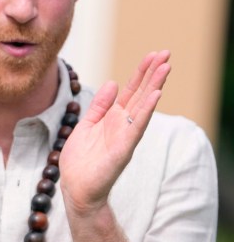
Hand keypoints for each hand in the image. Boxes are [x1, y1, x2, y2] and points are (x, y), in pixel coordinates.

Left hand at [59, 50, 170, 214]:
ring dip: (154, 86)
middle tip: (166, 53)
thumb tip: (113, 82)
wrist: (76, 188)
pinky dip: (145, 110)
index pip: (131, 91)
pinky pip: (136, 126)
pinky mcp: (122, 149)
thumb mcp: (86, 126)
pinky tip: (155, 95)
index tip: (153, 55)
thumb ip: (99, 106)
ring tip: (166, 67)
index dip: (141, 73)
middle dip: (152, 74)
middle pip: (141, 94)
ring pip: (143, 106)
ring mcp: (125, 136)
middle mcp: (122, 125)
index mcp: (113, 119)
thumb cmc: (80, 161)